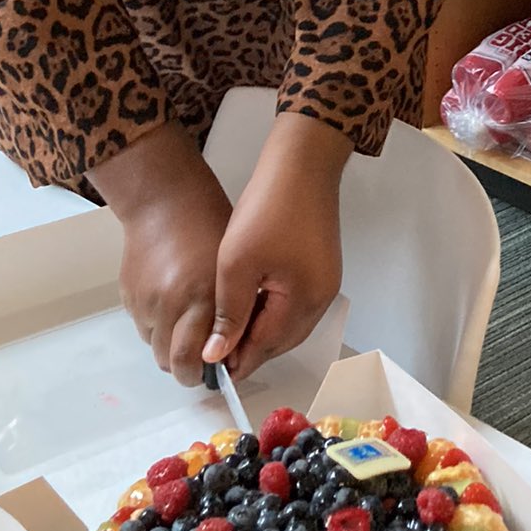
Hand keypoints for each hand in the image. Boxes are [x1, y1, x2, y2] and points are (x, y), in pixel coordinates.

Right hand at [90, 124, 233, 386]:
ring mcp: (145, 302)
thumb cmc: (209, 225)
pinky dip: (158, 324)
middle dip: (186, 369)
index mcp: (202, 297)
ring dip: (171, 344)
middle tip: (201, 359)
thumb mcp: (233, 267)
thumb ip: (231, 309)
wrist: (164, 201)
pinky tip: (172, 301)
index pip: (194, 360)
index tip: (216, 373)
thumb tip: (234, 345)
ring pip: (155, 346)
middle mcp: (169, 306)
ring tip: (188, 322)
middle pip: (170, 363)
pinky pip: (144, 325)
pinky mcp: (129, 296)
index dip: (205, 374)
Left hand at [203, 113, 349, 381]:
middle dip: (248, 349)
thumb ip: (228, 314)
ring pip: (288, 324)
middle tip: (212, 350)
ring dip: (259, 330)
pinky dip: (271, 311)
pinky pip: (294, 304)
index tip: (205, 369)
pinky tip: (248, 302)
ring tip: (225, 328)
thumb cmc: (268, 208)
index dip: (236, 361)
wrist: (303, 162)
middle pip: (281, 341)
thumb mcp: (237, 263)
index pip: (266, 348)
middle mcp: (321, 299)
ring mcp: (325, 282)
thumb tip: (215, 356)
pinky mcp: (321, 267)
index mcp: (304, 302)